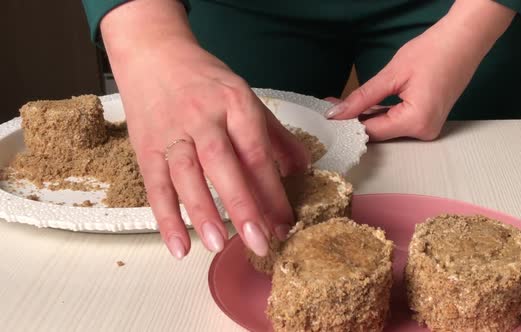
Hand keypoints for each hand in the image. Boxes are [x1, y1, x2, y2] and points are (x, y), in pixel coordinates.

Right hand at [101, 0, 308, 258]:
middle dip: (242, 205)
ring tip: (218, 244)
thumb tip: (303, 168)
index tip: (286, 222)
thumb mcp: (245, 96)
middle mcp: (204, 118)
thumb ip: (275, 134)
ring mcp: (172, 132)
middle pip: (223, 164)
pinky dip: (165, 217)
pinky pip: (155, 185)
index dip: (272, 189)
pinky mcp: (146, 146)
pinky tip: (178, 246)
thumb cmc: (205, 79)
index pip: (256, 152)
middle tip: (259, 242)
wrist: (153, 52)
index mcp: (235, 104)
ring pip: (186, 175)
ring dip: (202, 212)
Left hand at [327, 0, 514, 140]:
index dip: (347, 124)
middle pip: (379, 132)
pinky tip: (364, 106)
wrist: (465, 39)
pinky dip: (381, 113)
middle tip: (331, 106)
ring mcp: (428, 128)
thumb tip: (337, 114)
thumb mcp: (391, 74)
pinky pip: (398, 121)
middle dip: (354, 120)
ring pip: (387, 128)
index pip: (371, 132)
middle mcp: (424, 132)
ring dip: (366, 117)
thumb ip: (362, 98)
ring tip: (342, 104)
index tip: (327, 116)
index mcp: (416, 122)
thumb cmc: (434, 52)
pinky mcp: (428, 120)